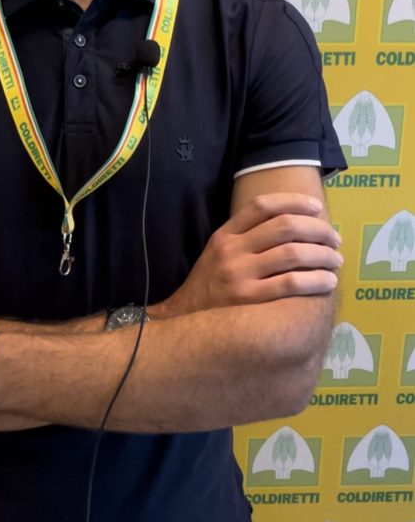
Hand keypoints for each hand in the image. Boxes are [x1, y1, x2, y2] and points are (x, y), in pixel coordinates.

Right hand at [152, 193, 341, 316]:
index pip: (262, 206)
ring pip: (292, 254)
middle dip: (317, 229)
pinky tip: (328, 282)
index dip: (292, 201)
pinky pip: (291, 284)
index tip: (316, 206)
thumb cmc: (210, 286)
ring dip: (321, 255)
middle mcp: (232, 250)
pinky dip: (315, 280)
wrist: (185, 320)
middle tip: (334, 238)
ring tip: (336, 260)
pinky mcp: (249, 299)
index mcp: (225, 235)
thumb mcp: (217, 253)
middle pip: (284, 227)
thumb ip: (245, 237)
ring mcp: (240, 274)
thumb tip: (290, 223)